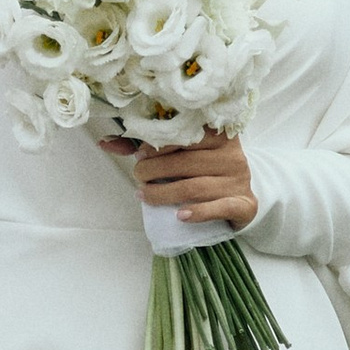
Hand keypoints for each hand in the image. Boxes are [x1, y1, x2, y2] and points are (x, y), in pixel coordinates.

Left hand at [104, 130, 257, 230]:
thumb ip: (149, 146)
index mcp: (219, 134)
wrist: (241, 199)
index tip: (139, 154)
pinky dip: (198, 213)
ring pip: (195, 187)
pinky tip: (180, 216)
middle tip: (138, 175)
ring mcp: (238, 180)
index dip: (158, 145)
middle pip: (186, 162)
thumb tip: (106, 142)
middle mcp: (232, 155)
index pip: (186, 135)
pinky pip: (219, 208)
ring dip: (164, 193)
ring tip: (144, 194)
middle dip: (154, 170)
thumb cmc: (206, 171)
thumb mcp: (185, 154)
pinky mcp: (243, 204)